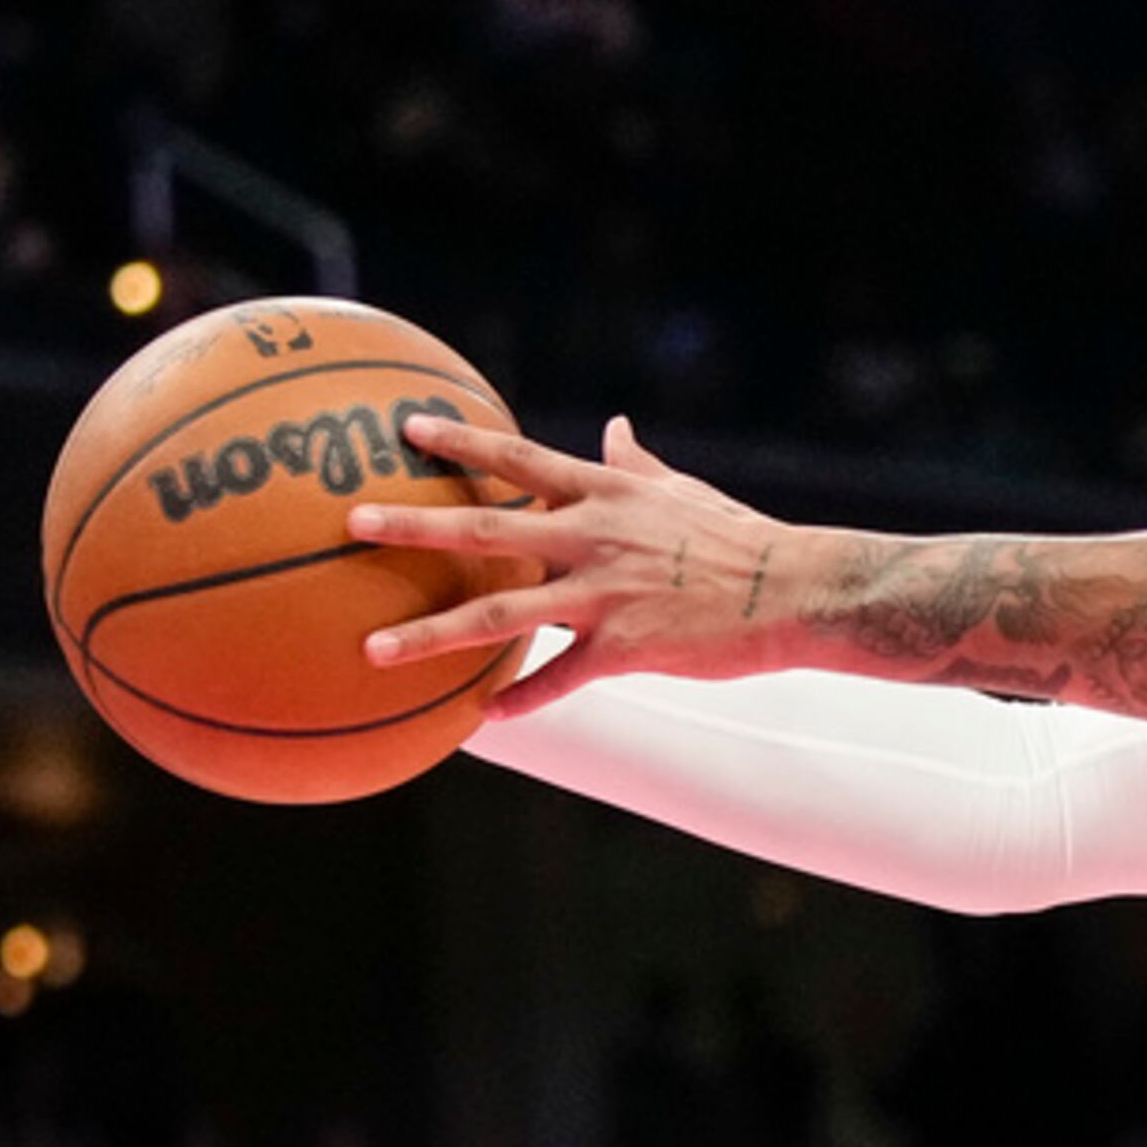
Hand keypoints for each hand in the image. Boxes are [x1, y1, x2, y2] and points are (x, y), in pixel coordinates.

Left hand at [355, 416, 829, 717]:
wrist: (795, 589)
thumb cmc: (738, 536)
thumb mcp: (682, 491)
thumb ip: (635, 463)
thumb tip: (613, 426)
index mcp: (608, 495)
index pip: (521, 460)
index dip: (464, 443)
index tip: (408, 428)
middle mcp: (595, 537)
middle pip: (489, 529)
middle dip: (416, 526)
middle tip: (352, 522)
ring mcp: (606, 593)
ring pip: (502, 613)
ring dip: (432, 633)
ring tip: (372, 649)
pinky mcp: (624, 647)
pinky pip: (559, 678)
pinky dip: (521, 699)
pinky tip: (482, 720)